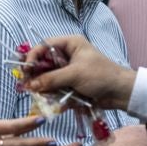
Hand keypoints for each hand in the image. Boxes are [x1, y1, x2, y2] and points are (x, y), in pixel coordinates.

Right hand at [20, 36, 136, 108]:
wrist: (121, 93)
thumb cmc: (101, 76)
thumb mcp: (74, 74)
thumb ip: (51, 79)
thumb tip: (30, 85)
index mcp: (70, 44)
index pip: (44, 45)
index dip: (33, 56)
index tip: (25, 69)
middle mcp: (68, 55)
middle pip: (44, 62)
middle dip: (36, 74)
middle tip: (26, 85)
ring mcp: (69, 71)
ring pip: (48, 77)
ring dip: (43, 86)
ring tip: (36, 94)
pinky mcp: (71, 84)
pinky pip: (56, 88)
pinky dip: (52, 94)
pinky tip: (48, 101)